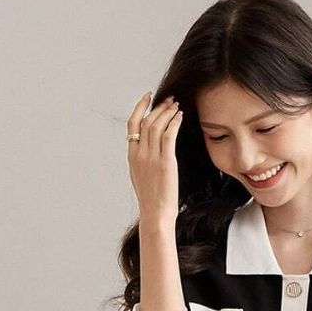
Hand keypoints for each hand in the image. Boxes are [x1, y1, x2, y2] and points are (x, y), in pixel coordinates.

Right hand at [125, 90, 182, 223]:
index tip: (148, 97)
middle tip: (169, 100)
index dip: (140, 107)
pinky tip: (179, 117)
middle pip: (147, 121)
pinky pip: (169, 135)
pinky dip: (174, 123)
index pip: (132, 124)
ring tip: (176, 106)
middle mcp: (140, 154)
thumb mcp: (140, 175)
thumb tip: (146, 146)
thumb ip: (141, 159)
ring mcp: (151, 158)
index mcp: (132, 156)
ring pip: (157, 125)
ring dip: (167, 112)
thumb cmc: (152, 198)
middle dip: (159, 107)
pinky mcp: (165, 162)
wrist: (156, 213)